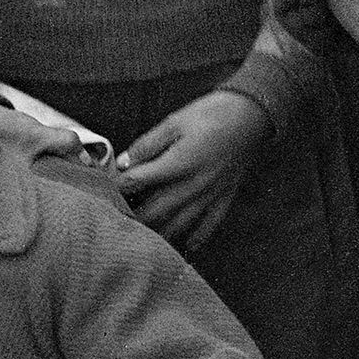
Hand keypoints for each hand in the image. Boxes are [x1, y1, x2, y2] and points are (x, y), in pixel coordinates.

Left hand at [115, 92, 268, 254]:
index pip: (139, 181)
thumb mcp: (176, 120)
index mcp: (179, 163)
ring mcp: (210, 194)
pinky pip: (209, 226)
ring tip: (140, 239)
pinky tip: (185, 246)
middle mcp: (194, 185)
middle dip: (133, 218)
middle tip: (115, 221)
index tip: (105, 189)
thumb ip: (148, 144)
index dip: (119, 186)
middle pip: (155, 211)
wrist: (253, 114)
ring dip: (158, 234)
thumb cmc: (212, 113)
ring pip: (179, 225)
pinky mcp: (224, 197)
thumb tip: (124, 162)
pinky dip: (196, 239)